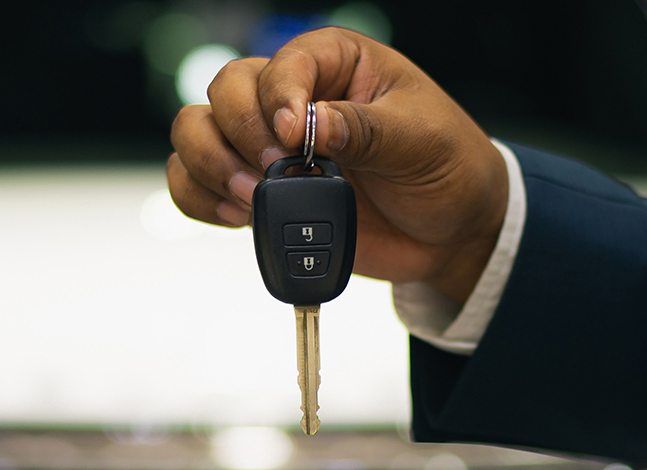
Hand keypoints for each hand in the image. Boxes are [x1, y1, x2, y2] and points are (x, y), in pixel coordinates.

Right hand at [167, 27, 508, 302]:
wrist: (450, 231)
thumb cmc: (446, 166)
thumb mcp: (421, 139)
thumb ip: (364, 129)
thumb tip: (308, 124)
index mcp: (335, 62)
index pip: (282, 62)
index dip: (277, 97)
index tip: (292, 137)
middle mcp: (292, 95)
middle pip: (225, 90)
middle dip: (240, 133)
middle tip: (276, 172)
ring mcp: (268, 144)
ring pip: (196, 130)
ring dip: (210, 164)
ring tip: (252, 198)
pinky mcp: (257, 189)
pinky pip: (196, 183)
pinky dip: (201, 198)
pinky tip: (238, 215)